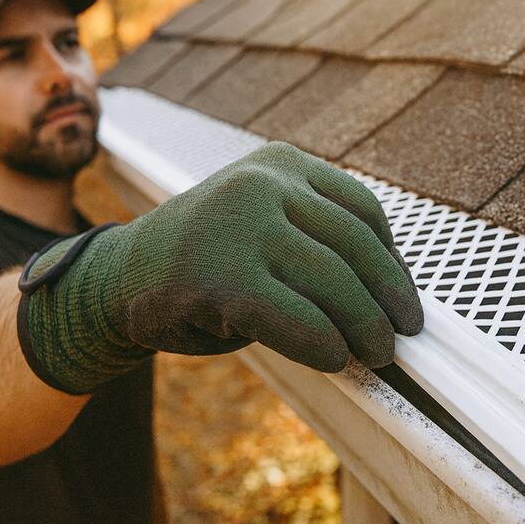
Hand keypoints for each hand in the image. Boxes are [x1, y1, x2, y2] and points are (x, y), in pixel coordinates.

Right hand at [20, 142, 423, 392]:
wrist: (120, 279)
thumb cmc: (206, 262)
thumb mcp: (265, 231)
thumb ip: (317, 247)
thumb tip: (387, 300)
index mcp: (280, 163)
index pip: (361, 209)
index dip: (393, 262)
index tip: (404, 300)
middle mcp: (262, 184)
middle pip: (353, 245)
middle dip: (385, 299)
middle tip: (399, 338)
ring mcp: (240, 225)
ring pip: (332, 281)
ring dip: (363, 326)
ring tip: (374, 354)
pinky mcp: (220, 275)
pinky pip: (294, 316)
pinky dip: (323, 343)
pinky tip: (334, 360)